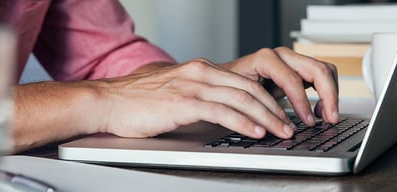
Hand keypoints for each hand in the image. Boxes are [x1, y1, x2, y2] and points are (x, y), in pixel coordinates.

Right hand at [91, 59, 293, 138]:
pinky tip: (254, 132)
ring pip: (241, 99)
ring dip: (266, 117)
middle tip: (289, 125)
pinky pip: (222, 111)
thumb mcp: (175, 90)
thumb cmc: (137, 101)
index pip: (244, 82)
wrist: (108, 101)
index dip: (268, 99)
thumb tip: (222, 111)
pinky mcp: (183, 103)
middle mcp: (200, 73)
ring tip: (280, 131)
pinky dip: (243, 122)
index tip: (280, 114)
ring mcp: (192, 86)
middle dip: (274, 109)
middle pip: (249, 88)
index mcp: (201, 69)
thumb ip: (199, 95)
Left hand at [221, 47, 338, 125]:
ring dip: (330, 93)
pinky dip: (326, 92)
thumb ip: (257, 111)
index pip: (293, 79)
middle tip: (330, 118)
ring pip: (324, 70)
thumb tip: (275, 128)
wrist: (225, 81)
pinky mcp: (298, 69)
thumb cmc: (229, 88)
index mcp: (266, 58)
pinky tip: (319, 110)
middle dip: (328, 95)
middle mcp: (282, 56)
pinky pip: (321, 76)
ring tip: (325, 116)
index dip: (303, 102)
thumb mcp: (240, 98)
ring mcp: (292, 60)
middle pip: (317, 69)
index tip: (309, 121)